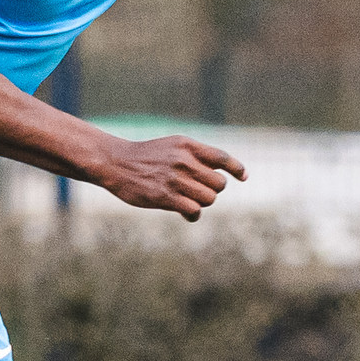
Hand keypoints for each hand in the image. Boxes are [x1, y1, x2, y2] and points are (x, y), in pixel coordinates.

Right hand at [90, 132, 245, 220]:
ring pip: (209, 199)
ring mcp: (175, 179)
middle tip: (198, 191)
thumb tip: (224, 177)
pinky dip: (193, 215)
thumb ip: (197, 156)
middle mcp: (184, 161)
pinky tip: (186, 213)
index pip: (222, 157)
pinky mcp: (165, 197)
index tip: (243, 177)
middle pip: (219, 184)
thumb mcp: (173, 146)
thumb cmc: (147, 156)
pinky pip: (194, 211)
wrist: (116, 163)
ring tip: (189, 200)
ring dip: (202, 203)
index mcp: (188, 146)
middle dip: (212, 190)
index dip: (236, 168)